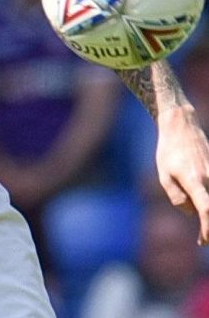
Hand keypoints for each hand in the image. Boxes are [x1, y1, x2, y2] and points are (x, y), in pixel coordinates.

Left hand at [155, 104, 208, 243]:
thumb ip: (176, 196)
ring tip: (201, 224)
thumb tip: (191, 211)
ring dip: (206, 210)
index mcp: (194, 180)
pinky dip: (207, 201)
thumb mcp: (163, 174)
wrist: (181, 126)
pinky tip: (201, 204)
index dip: (208, 227)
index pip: (206, 209)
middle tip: (203, 241)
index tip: (205, 240)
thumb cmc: (168, 150)